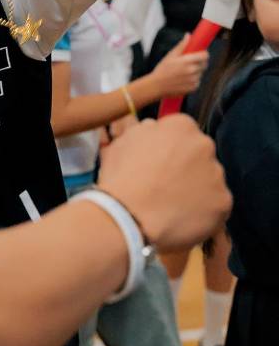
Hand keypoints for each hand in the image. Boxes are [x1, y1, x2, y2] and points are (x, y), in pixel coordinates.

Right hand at [97, 116, 230, 250]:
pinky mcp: (223, 202)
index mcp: (181, 126)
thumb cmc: (120, 179)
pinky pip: (215, 207)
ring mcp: (217, 175)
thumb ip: (146, 131)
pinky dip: (203, 213)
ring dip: (196, 190)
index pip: (183, 133)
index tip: (159, 164)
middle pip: (200, 155)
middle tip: (166, 186)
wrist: (127, 217)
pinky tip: (182, 219)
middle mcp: (204, 145)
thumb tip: (155, 129)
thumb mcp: (123, 142)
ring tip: (171, 206)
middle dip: (187, 168)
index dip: (170, 150)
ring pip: (209, 181)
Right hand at [150, 35, 208, 98]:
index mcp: (187, 61)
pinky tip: (184, 79)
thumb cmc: (163, 69)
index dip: (203, 54)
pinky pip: (198, 82)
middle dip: (200, 62)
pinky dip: (193, 80)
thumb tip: (188, 35)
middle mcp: (192, 71)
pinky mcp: (193, 88)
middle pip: (204, 64)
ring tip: (184, 72)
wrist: (157, 85)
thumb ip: (182, 45)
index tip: (200, 54)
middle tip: (191, 62)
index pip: (205, 56)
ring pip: (201, 73)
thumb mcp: (171, 55)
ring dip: (196, 71)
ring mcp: (193, 80)